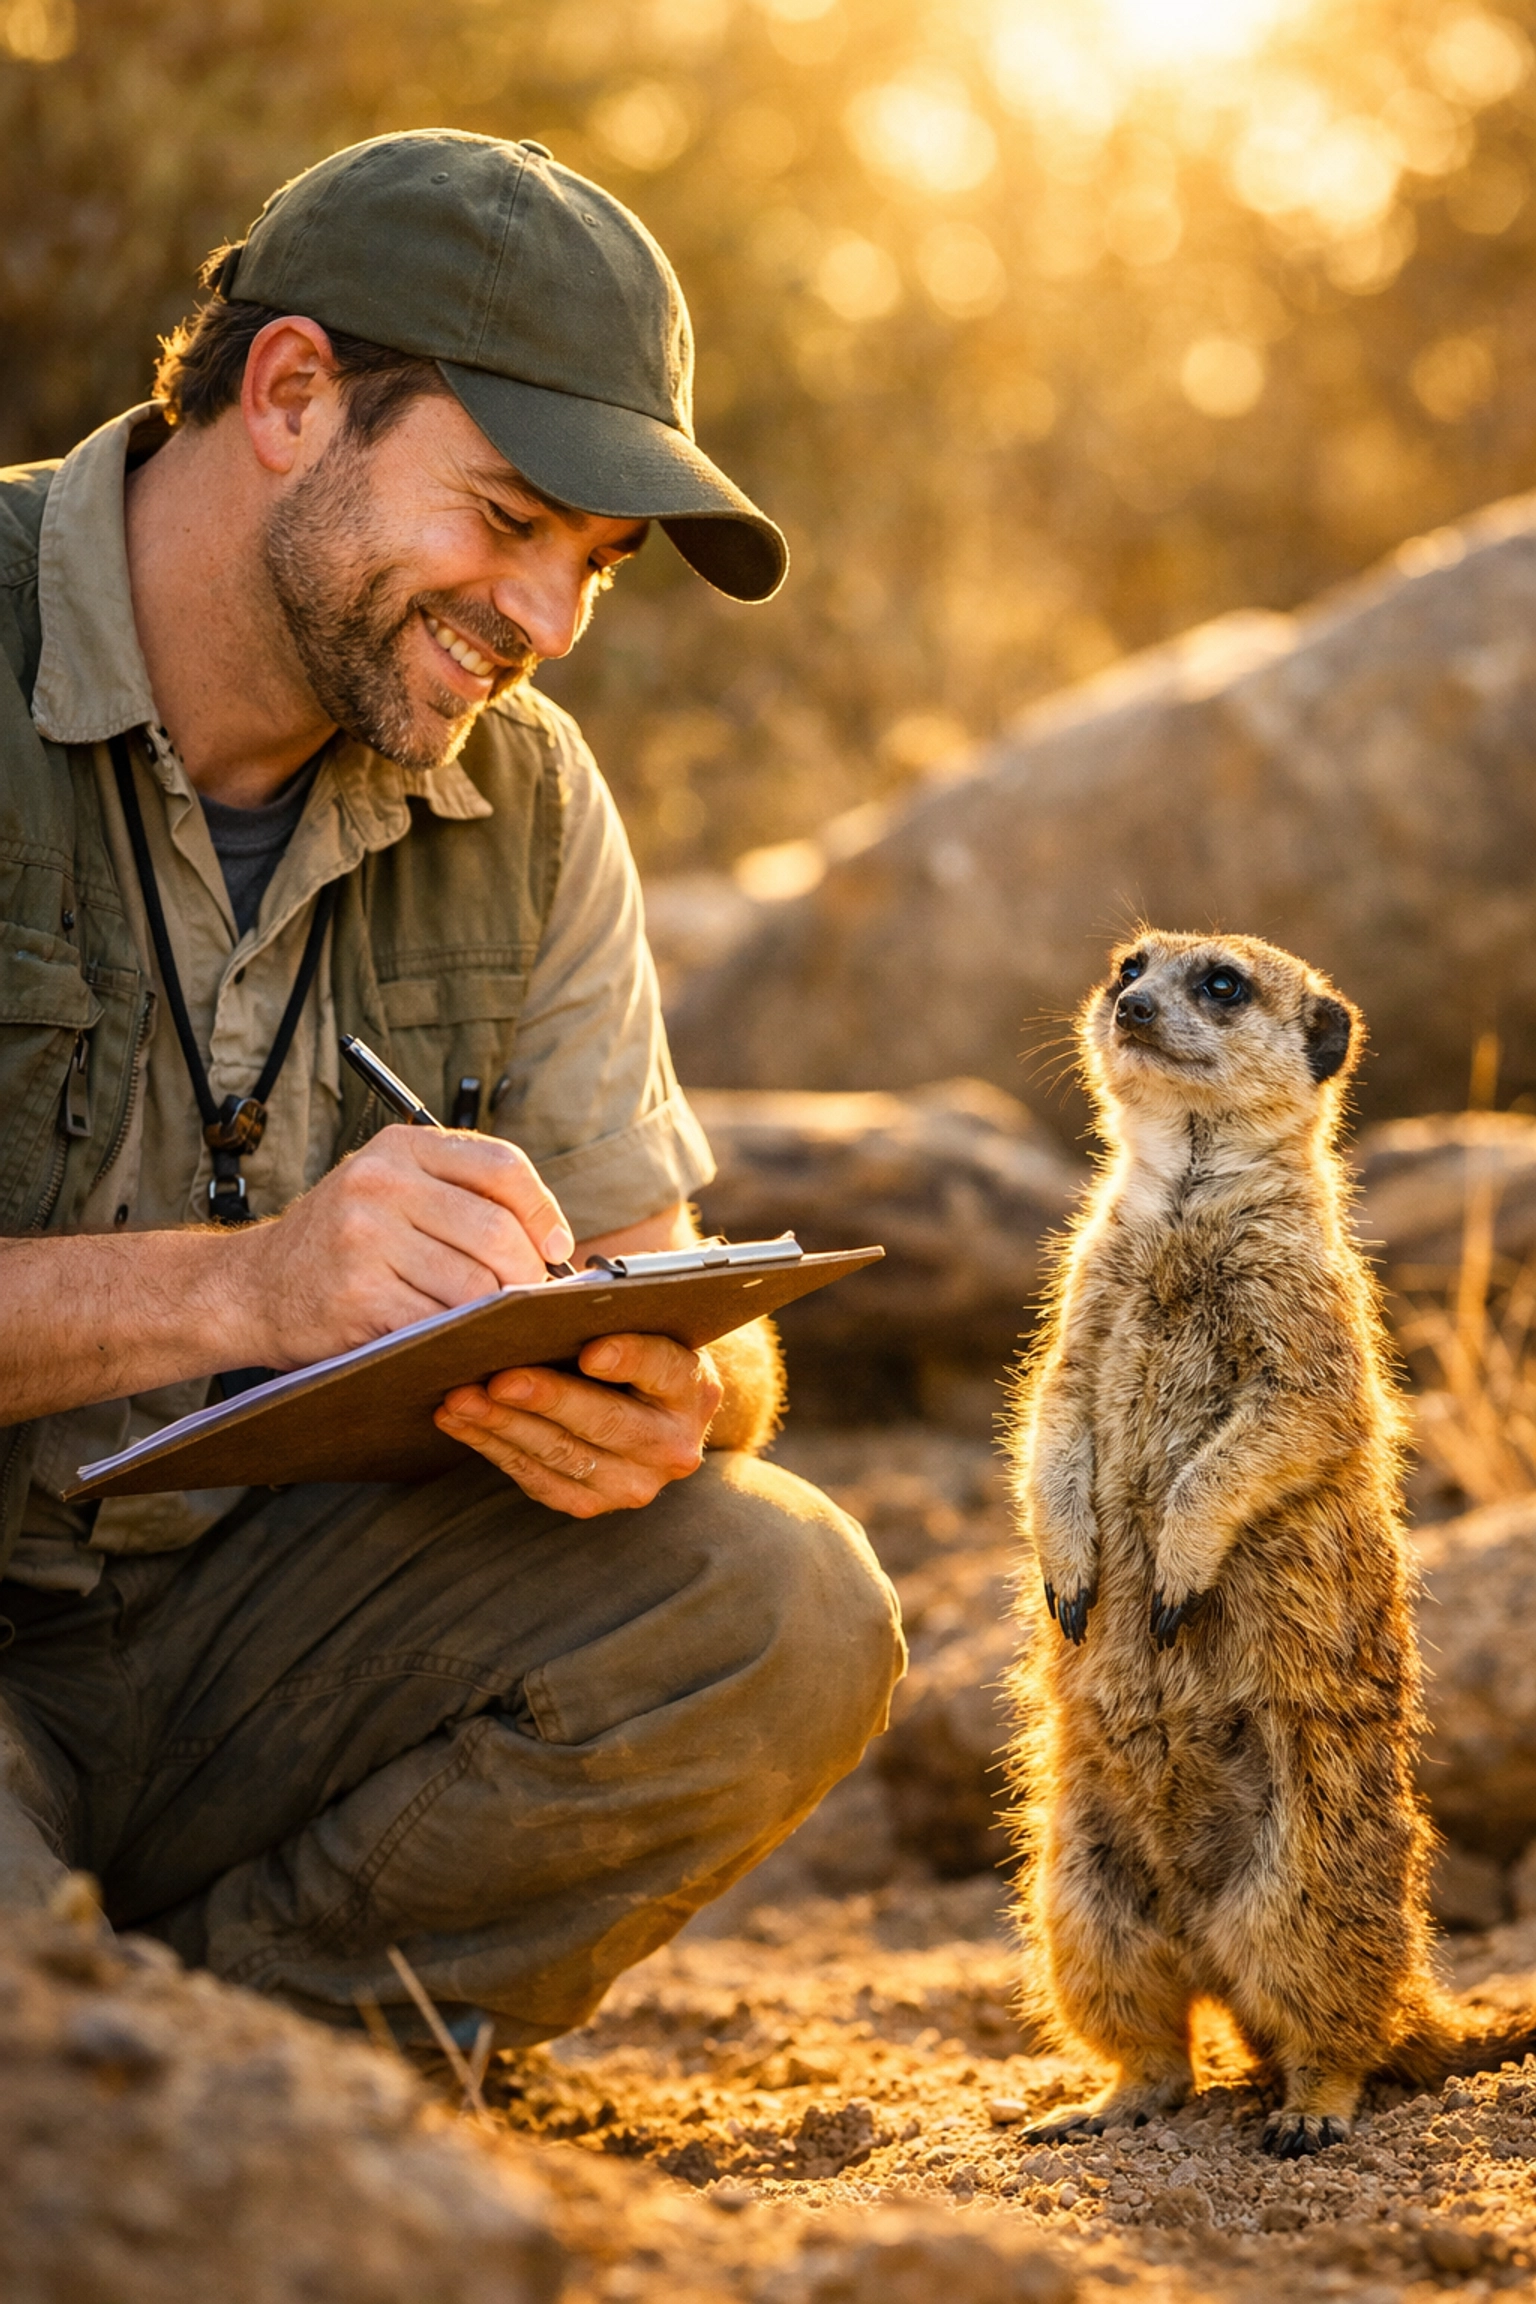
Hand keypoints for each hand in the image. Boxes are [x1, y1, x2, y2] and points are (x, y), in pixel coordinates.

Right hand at [236, 1125, 574, 1369]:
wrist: (250, 1288)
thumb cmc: (339, 1241)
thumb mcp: (389, 1187)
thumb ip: (459, 1194)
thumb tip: (552, 1241)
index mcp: (399, 1147)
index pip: (501, 1166)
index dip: (542, 1210)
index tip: (556, 1245)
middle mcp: (380, 1183)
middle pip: (496, 1231)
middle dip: (525, 1273)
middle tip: (525, 1295)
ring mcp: (366, 1240)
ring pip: (474, 1285)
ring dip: (495, 1312)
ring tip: (490, 1318)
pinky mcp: (358, 1297)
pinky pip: (439, 1323)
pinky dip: (457, 1337)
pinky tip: (453, 1338)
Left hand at [433, 1331, 723, 1517]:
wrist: (647, 1410)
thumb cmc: (631, 1345)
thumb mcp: (638, 1323)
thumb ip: (608, 1311)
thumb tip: (545, 1299)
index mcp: (694, 1388)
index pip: (662, 1368)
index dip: (627, 1359)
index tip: (590, 1351)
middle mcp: (674, 1445)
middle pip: (607, 1422)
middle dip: (547, 1398)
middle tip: (498, 1378)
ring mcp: (635, 1484)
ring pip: (563, 1455)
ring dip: (504, 1425)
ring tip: (460, 1398)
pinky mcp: (592, 1504)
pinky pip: (537, 1480)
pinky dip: (493, 1448)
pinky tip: (460, 1422)